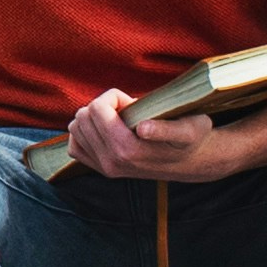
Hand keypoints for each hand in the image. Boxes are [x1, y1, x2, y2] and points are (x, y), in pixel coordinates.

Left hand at [60, 88, 266, 183]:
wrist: (192, 162)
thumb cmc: (192, 137)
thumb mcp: (188, 128)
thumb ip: (165, 129)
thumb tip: (143, 129)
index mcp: (128, 150)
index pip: (97, 109)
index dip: (114, 97)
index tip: (132, 102)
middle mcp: (112, 162)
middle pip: (83, 115)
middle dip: (103, 105)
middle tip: (127, 109)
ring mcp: (104, 168)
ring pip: (76, 127)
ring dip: (94, 117)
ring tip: (119, 119)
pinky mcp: (100, 169)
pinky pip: (74, 144)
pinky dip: (85, 132)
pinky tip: (105, 129)